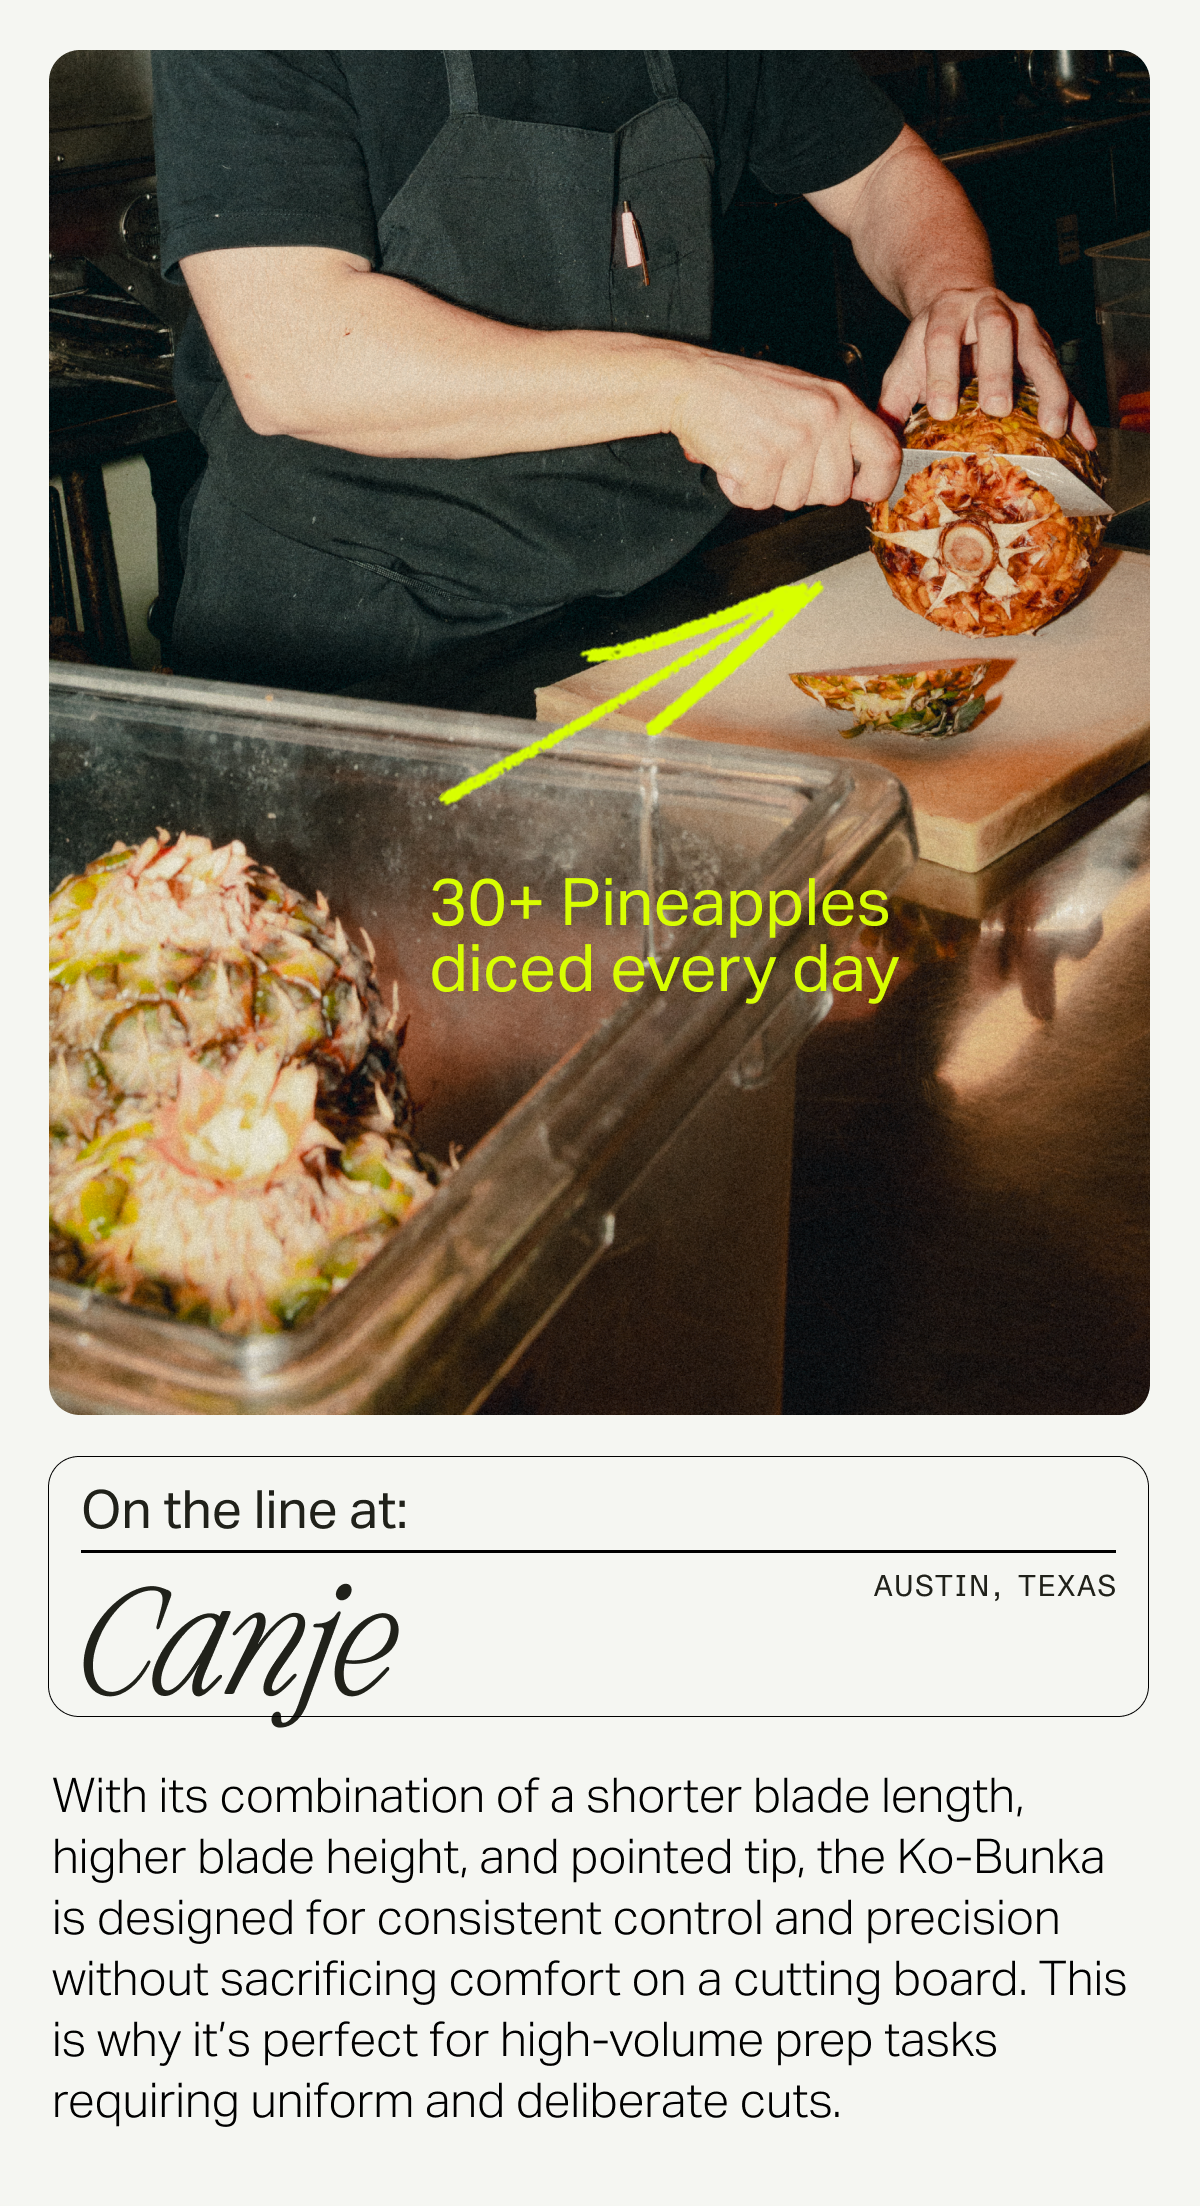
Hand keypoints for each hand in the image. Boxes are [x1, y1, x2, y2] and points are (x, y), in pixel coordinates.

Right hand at [668, 351, 900, 509]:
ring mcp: (794, 443)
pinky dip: (742, 490)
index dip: (877, 484)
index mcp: (840, 402)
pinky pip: (760, 502)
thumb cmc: (743, 390)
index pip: (885, 454)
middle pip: (834, 493)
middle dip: (806, 489)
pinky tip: (736, 460)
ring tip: (754, 452)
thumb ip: (835, 429)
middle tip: (779, 460)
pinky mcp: (762, 463)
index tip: (863, 492)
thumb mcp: (805, 395)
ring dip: (770, 488)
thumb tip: (854, 475)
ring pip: (795, 502)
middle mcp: (823, 420)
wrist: (693, 383)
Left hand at [880, 286, 1096, 447]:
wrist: (963, 304)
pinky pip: (1064, 376)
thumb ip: (891, 401)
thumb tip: (877, 449)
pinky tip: (1082, 437)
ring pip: (1039, 350)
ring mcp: (1024, 324)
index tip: (942, 410)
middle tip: (997, 409)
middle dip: (998, 369)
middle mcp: (989, 309)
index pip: (942, 336)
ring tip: (1052, 428)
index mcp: (948, 312)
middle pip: (996, 330)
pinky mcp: (1046, 346)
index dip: (942, 371)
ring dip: (1048, 389)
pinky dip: (1075, 407)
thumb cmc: (932, 344)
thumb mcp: (906, 364)